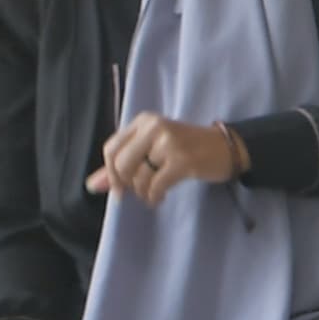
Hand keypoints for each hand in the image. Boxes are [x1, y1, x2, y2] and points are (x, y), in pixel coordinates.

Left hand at [89, 113, 245, 204]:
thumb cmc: (187, 149)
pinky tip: (160, 198)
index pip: (112, 148)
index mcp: (144, 121)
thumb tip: (91, 185)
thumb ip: (121, 166)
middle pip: (121, 163)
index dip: (111, 173)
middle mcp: (155, 127)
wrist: (227, 148)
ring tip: (153, 194)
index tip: (119, 189)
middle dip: (126, 185)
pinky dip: (154, 197)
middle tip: (137, 193)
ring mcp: (169, 142)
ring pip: (139, 177)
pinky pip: (155, 186)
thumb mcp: (152, 151)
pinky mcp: (183, 160)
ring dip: (142, 193)